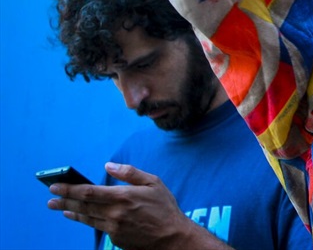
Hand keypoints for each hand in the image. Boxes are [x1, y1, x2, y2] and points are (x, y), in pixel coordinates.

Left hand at [47, 163, 211, 249]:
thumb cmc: (164, 207)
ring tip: (58, 207)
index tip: (55, 186)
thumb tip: (108, 165)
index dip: (69, 189)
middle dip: (63, 200)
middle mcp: (115, 212)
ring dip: (70, 211)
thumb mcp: (153, 182)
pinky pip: (96, 226)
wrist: (172, 236)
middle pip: (82, 205)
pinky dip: (84, 219)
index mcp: (123, 196)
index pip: (88, 192)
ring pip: (86, 217)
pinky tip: (78, 216)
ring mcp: (113, 227)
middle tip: (50, 198)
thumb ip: (130, 173)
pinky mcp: (115, 238)